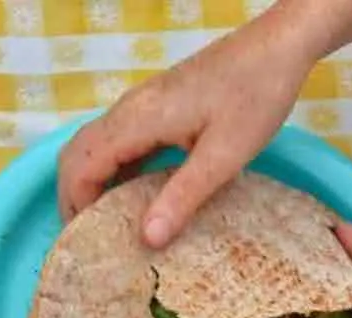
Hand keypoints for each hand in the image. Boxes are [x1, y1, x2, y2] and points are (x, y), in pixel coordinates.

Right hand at [58, 6, 315, 247]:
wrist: (279, 44)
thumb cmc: (256, 94)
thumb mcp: (225, 154)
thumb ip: (183, 196)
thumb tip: (148, 239)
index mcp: (137, 121)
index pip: (81, 167)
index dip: (76, 205)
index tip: (89, 239)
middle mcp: (128, 110)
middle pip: (75, 155)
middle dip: (72, 196)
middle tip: (88, 235)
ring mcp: (139, 105)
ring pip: (91, 146)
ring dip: (89, 182)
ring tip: (105, 220)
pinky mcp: (154, 105)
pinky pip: (115, 140)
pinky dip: (110, 170)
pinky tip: (132, 193)